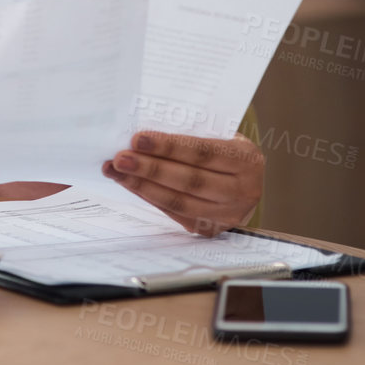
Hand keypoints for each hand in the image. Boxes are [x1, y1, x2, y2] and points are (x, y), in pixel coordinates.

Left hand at [101, 131, 263, 236]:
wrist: (246, 183)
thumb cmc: (224, 151)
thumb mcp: (221, 136)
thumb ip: (193, 135)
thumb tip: (144, 136)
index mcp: (247, 160)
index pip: (204, 152)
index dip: (169, 146)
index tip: (138, 139)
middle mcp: (243, 191)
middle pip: (190, 180)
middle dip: (150, 169)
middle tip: (120, 158)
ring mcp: (227, 215)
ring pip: (179, 202)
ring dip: (142, 186)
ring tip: (117, 171)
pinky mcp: (209, 229)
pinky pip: (174, 213)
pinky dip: (148, 197)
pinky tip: (130, 184)